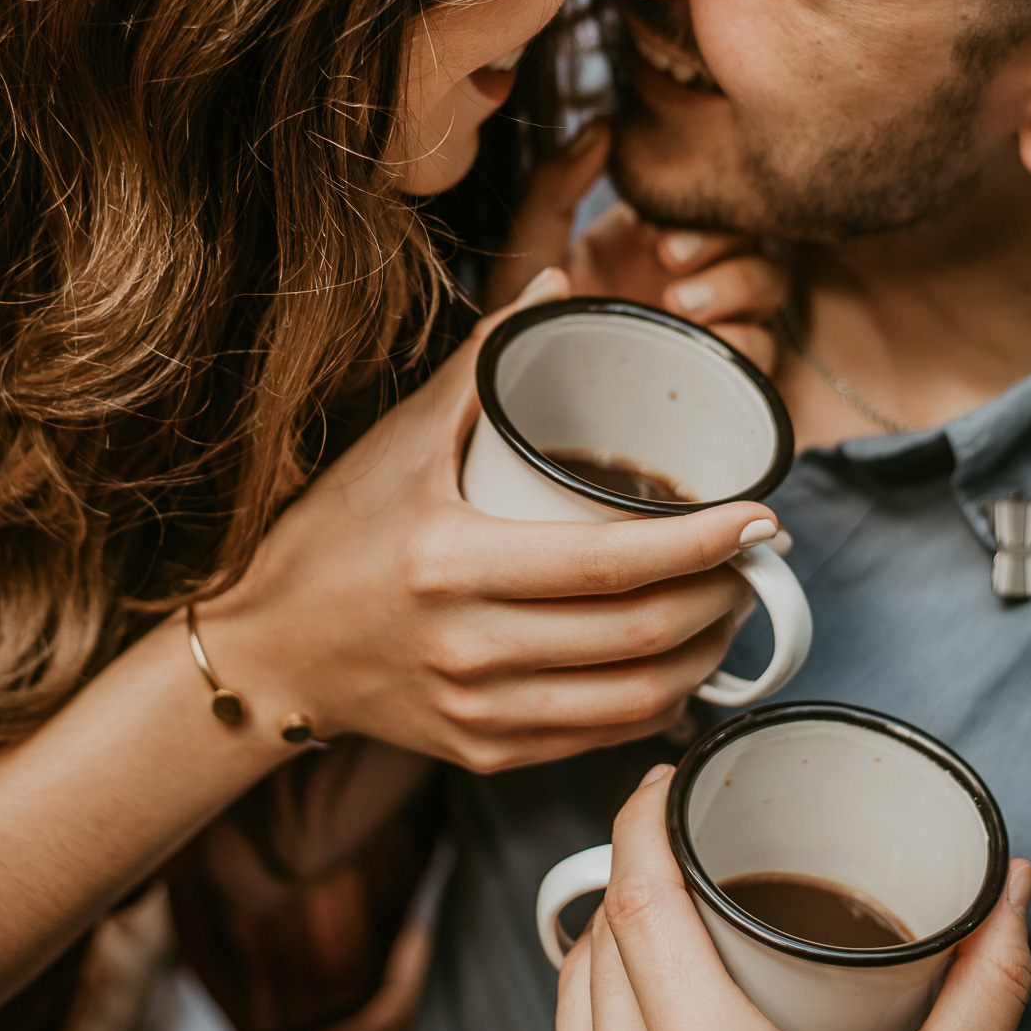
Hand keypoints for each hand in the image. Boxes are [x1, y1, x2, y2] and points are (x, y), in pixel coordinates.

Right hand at [206, 274, 780, 772]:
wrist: (268, 652)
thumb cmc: (333, 533)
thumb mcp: (399, 439)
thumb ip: (483, 359)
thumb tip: (559, 278)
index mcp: (453, 562)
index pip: (611, 563)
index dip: (703, 544)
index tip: (763, 517)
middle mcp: (469, 648)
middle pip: (638, 635)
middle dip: (722, 597)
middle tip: (756, 561)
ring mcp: (478, 710)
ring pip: (632, 700)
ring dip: (703, 658)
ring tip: (730, 610)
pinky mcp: (482, 752)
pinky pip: (595, 739)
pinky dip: (654, 705)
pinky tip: (678, 669)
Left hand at [486, 126, 786, 372]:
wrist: (521, 402)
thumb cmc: (524, 327)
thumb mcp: (530, 252)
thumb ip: (555, 185)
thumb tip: (601, 126)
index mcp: (647, 240)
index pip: (704, 201)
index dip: (693, 206)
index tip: (651, 227)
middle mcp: (686, 278)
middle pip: (749, 236)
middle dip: (719, 244)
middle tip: (667, 261)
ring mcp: (708, 328)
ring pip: (768, 286)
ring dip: (736, 287)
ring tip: (681, 304)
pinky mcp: (721, 377)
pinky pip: (765, 351)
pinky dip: (746, 342)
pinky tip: (704, 344)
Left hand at [534, 765, 1030, 1030]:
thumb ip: (983, 987)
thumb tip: (1011, 886)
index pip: (637, 892)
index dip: (639, 816)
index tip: (665, 781)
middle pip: (605, 928)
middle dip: (641, 871)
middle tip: (689, 847)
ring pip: (573, 980)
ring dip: (615, 937)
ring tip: (672, 918)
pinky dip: (596, 1009)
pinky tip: (643, 1000)